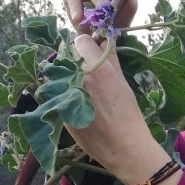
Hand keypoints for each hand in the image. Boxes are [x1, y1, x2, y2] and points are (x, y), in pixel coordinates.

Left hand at [66, 35, 170, 184]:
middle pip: (67, 56)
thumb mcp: (122, 82)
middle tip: (88, 74)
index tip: (92, 54)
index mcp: (96, 67)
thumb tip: (107, 39)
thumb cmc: (128, 114)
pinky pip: (56, 92)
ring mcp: (65, 93)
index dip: (87, 46)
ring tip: (83, 91)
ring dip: (67, 76)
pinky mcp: (58, 108)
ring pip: (59, 74)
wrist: (122, 146)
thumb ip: (111, 58)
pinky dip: (64, 94)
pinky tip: (79, 106)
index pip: (80, 40)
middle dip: (76, 61)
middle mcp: (77, 77)